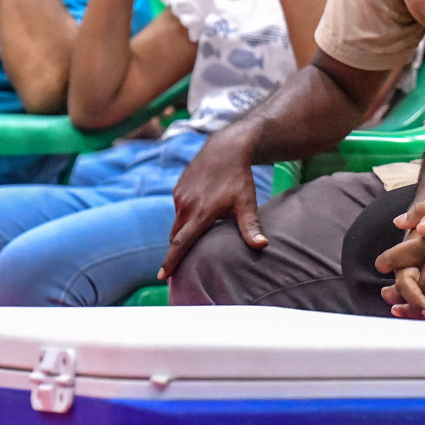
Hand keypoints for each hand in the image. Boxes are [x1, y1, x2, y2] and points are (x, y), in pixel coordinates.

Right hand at [158, 126, 266, 279]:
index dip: (171, 261)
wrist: (226, 148)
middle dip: (174, 253)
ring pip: (177, 223)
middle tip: (174, 270)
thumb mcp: (247, 202)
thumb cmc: (239, 178)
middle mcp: (186, 206)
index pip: (181, 243)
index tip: (162, 277)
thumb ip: (251, 226)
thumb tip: (262, 245)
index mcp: (201, 213)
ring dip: (180, 234)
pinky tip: (194, 220)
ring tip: (187, 246)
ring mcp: (180, 196)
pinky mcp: (178, 188)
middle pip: (176, 236)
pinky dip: (183, 219)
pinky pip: (178, 209)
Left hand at [375, 195, 424, 318]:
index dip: (385, 261)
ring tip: (406, 311)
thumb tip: (399, 222)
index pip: (397, 257)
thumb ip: (422, 210)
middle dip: (395, 292)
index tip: (381, 265)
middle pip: (406, 287)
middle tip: (388, 297)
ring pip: (424, 305)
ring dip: (413, 309)